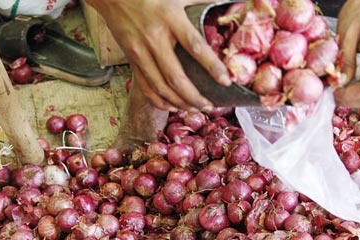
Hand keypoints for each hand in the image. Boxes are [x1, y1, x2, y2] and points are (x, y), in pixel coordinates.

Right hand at [86, 0, 230, 110]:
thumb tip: (228, 2)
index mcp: (170, 19)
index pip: (195, 47)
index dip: (212, 66)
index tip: (226, 81)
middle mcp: (154, 38)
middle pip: (176, 77)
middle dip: (194, 97)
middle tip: (210, 107)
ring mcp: (140, 52)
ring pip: (160, 86)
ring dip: (179, 103)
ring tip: (196, 109)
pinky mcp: (131, 60)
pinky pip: (145, 86)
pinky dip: (159, 101)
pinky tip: (172, 107)